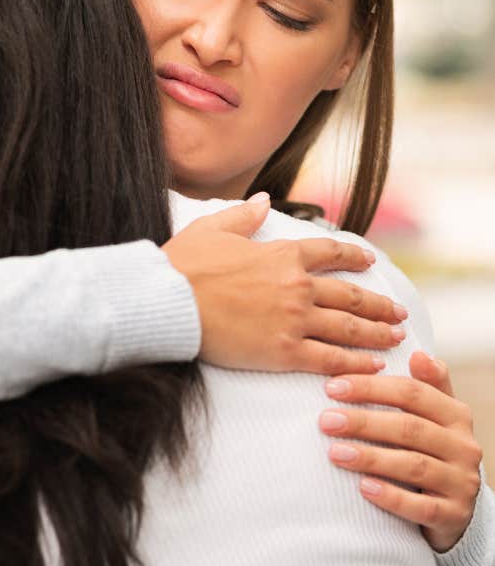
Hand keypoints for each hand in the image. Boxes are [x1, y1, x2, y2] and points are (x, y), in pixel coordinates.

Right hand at [162, 194, 406, 374]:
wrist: (169, 301)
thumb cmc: (184, 264)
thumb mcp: (213, 229)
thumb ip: (244, 216)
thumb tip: (265, 200)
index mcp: (282, 254)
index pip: (330, 252)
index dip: (354, 255)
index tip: (369, 261)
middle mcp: (297, 286)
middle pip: (351, 295)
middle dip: (379, 304)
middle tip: (398, 312)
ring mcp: (294, 320)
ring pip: (349, 328)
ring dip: (378, 333)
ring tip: (397, 338)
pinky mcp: (284, 352)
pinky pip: (331, 359)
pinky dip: (356, 363)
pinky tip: (373, 365)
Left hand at [321, 351, 483, 551]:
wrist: (453, 503)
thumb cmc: (431, 446)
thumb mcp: (433, 413)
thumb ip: (426, 384)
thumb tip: (418, 353)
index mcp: (455, 414)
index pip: (412, 393)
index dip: (371, 387)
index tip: (331, 387)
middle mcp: (463, 446)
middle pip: (409, 428)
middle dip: (364, 422)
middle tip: (325, 420)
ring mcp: (461, 482)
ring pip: (413, 466)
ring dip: (371, 458)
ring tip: (335, 452)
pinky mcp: (454, 515)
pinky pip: (421, 507)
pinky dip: (391, 496)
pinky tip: (363, 488)